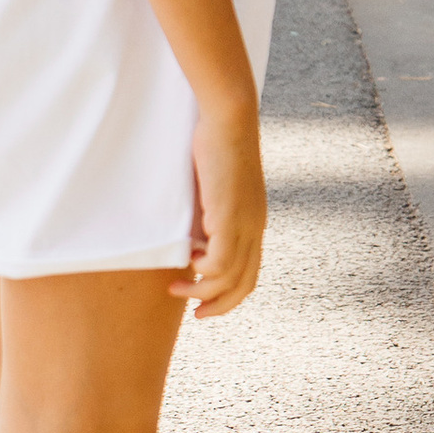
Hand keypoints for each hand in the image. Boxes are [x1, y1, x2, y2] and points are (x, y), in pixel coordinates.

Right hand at [176, 104, 266, 317]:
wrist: (230, 118)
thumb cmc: (217, 146)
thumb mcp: (213, 188)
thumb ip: (208, 213)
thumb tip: (190, 235)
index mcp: (254, 223)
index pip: (250, 274)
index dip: (229, 295)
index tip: (204, 302)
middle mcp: (254, 228)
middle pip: (245, 285)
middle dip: (220, 305)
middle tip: (195, 314)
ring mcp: (245, 223)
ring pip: (230, 277)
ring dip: (203, 290)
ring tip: (178, 289)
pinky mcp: (229, 215)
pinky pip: (221, 259)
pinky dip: (204, 269)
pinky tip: (187, 261)